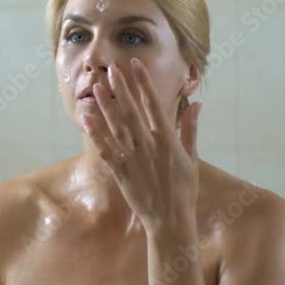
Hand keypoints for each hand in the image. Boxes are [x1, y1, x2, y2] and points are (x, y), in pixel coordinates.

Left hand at [81, 58, 202, 232]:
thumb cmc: (184, 190)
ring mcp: (134, 159)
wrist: (170, 219)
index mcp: (168, 140)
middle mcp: (149, 146)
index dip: (143, 83)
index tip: (135, 65)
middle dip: (121, 89)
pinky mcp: (121, 172)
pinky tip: (87, 119)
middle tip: (111, 69)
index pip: (154, 104)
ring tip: (97, 87)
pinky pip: (106, 149)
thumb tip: (197, 105)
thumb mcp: (191, 159)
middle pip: (132, 111)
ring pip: (116, 127)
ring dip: (106, 106)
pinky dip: (96, 134)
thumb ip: (191, 130)